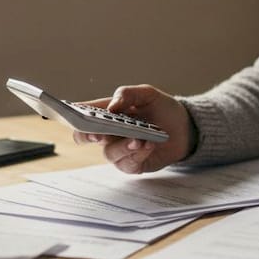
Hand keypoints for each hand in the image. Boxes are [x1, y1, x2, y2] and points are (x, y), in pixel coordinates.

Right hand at [73, 85, 193, 173]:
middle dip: (89, 135)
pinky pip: (128, 163)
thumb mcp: (147, 94)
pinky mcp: (133, 164)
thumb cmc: (162, 109)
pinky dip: (138, 153)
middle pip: (85, 137)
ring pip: (109, 153)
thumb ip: (127, 94)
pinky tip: (148, 144)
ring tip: (139, 138)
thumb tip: (111, 106)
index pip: (82, 115)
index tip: (76, 115)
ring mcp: (119, 150)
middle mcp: (108, 133)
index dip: (73, 115)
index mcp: (106, 113)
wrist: (184, 127)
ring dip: (124, 146)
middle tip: (99, 133)